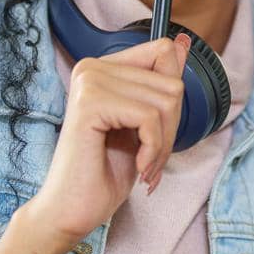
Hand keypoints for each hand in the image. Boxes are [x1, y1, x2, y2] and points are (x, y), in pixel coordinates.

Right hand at [27, 32, 191, 253]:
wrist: (71, 211)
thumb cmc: (104, 172)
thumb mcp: (145, 124)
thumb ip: (161, 82)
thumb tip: (182, 42)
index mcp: (103, 68)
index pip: (163, 52)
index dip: (172, 98)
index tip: (156, 132)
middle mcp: (92, 67)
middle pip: (171, 82)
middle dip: (170, 129)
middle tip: (150, 158)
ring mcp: (89, 82)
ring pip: (165, 101)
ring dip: (163, 144)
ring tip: (144, 166)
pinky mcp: (89, 103)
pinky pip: (149, 118)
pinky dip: (154, 150)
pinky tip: (138, 168)